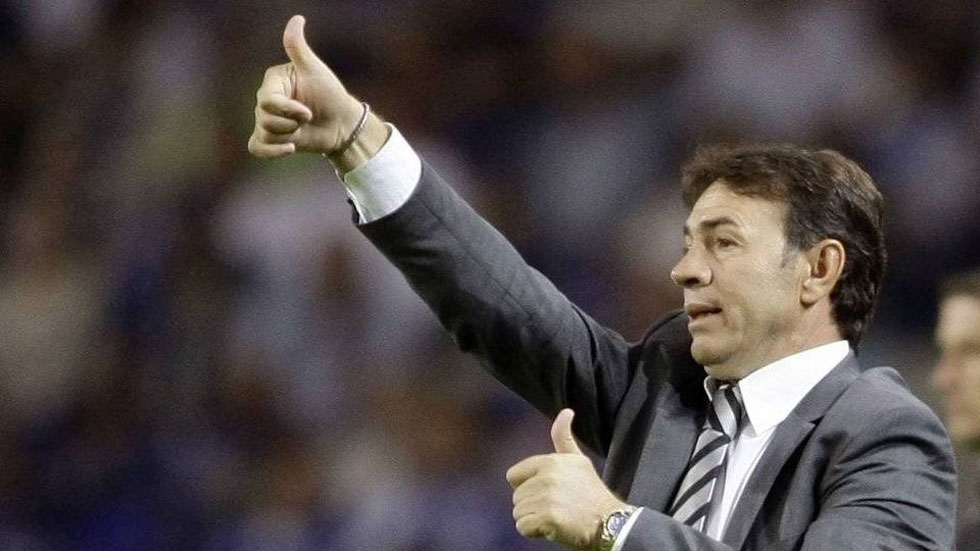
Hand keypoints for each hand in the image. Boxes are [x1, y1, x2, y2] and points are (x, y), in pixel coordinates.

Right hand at [248, 15, 363, 157]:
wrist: (341, 124)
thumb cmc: (330, 94)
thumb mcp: (315, 70)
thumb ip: (298, 48)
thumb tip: (296, 18)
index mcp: (273, 83)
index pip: (267, 102)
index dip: (287, 110)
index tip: (307, 111)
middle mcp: (265, 101)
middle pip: (264, 119)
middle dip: (290, 124)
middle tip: (307, 118)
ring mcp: (266, 121)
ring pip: (264, 134)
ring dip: (288, 136)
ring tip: (302, 130)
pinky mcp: (270, 139)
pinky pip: (257, 148)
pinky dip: (271, 152)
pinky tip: (291, 148)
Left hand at [506, 409, 626, 548]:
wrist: (609, 522)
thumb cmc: (591, 494)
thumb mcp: (578, 461)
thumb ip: (564, 437)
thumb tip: (566, 411)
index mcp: (551, 461)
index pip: (513, 476)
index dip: (527, 487)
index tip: (548, 493)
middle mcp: (548, 476)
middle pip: (516, 497)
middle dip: (532, 505)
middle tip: (556, 507)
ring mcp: (547, 497)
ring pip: (518, 513)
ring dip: (533, 519)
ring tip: (556, 517)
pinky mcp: (548, 518)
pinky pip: (522, 527)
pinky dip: (534, 532)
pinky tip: (552, 528)